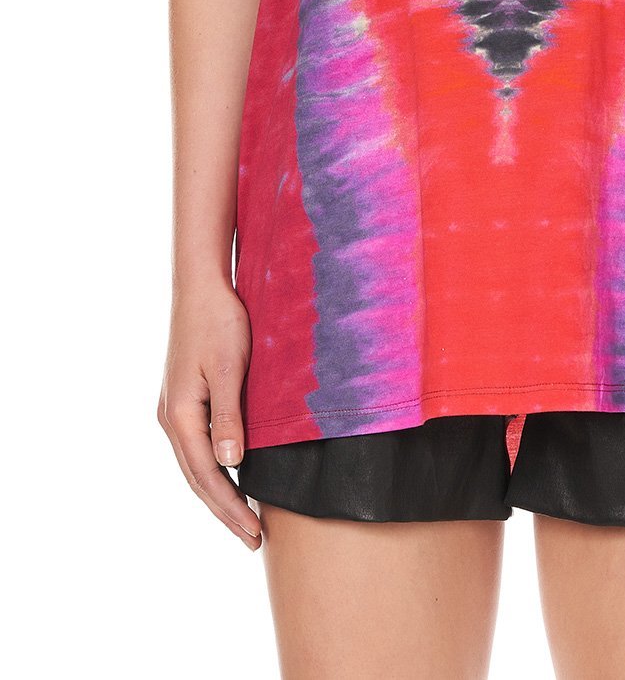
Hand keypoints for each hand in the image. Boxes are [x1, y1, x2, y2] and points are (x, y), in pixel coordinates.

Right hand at [156, 279, 261, 549]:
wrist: (201, 285)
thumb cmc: (219, 321)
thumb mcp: (230, 367)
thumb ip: (229, 416)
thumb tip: (231, 464)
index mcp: (180, 415)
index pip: (207, 476)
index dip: (231, 508)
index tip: (253, 534)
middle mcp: (172, 418)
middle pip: (198, 478)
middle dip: (225, 510)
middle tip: (253, 539)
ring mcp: (175, 409)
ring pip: (196, 464)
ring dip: (219, 493)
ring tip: (243, 518)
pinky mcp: (184, 397)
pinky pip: (198, 446)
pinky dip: (214, 469)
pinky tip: (232, 473)